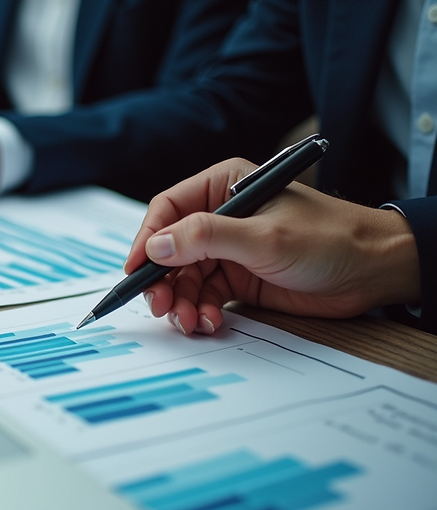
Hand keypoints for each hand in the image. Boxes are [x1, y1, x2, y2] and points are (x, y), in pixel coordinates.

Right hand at [125, 158, 420, 334]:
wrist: (374, 272)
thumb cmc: (330, 238)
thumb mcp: (263, 236)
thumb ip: (206, 238)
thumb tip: (156, 245)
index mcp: (224, 186)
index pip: (168, 209)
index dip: (146, 240)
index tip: (135, 270)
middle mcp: (221, 216)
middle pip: (170, 249)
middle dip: (162, 281)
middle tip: (161, 307)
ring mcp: (228, 249)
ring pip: (184, 278)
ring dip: (181, 302)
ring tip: (190, 322)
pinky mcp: (239, 278)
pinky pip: (204, 296)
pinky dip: (201, 312)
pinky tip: (210, 323)